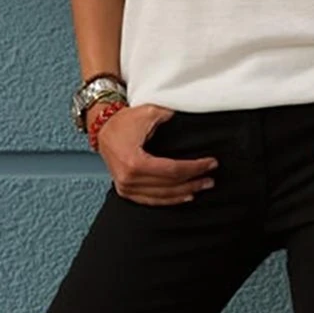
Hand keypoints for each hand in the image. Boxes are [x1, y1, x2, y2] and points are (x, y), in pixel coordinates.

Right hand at [95, 103, 218, 205]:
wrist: (103, 126)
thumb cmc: (123, 120)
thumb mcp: (149, 112)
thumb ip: (171, 116)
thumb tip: (192, 116)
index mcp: (135, 161)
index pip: (173, 170)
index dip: (194, 168)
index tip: (210, 163)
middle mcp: (129, 178)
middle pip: (169, 185)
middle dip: (193, 181)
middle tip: (211, 177)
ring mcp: (126, 187)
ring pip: (162, 196)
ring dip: (184, 193)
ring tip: (202, 186)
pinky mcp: (126, 190)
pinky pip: (151, 200)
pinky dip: (169, 199)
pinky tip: (184, 196)